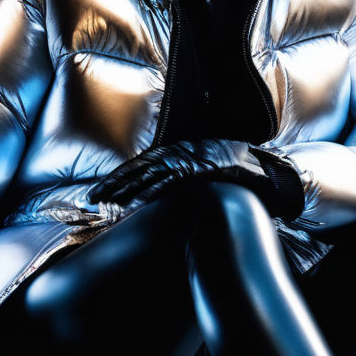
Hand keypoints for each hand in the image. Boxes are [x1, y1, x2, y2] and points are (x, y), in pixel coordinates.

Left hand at [88, 138, 302, 218]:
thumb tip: (163, 189)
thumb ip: (184, 175)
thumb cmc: (234, 171)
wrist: (264, 168)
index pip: (141, 164)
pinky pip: (169, 183)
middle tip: (91, 198)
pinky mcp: (200, 169)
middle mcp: (180, 152)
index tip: (99, 190)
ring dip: (126, 189)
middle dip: (113, 183)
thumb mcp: (204, 168)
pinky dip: (150, 192)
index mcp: (178, 151)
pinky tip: (135, 204)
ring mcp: (190, 159)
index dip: (119, 176)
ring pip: (149, 174)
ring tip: (106, 202)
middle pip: (138, 168)